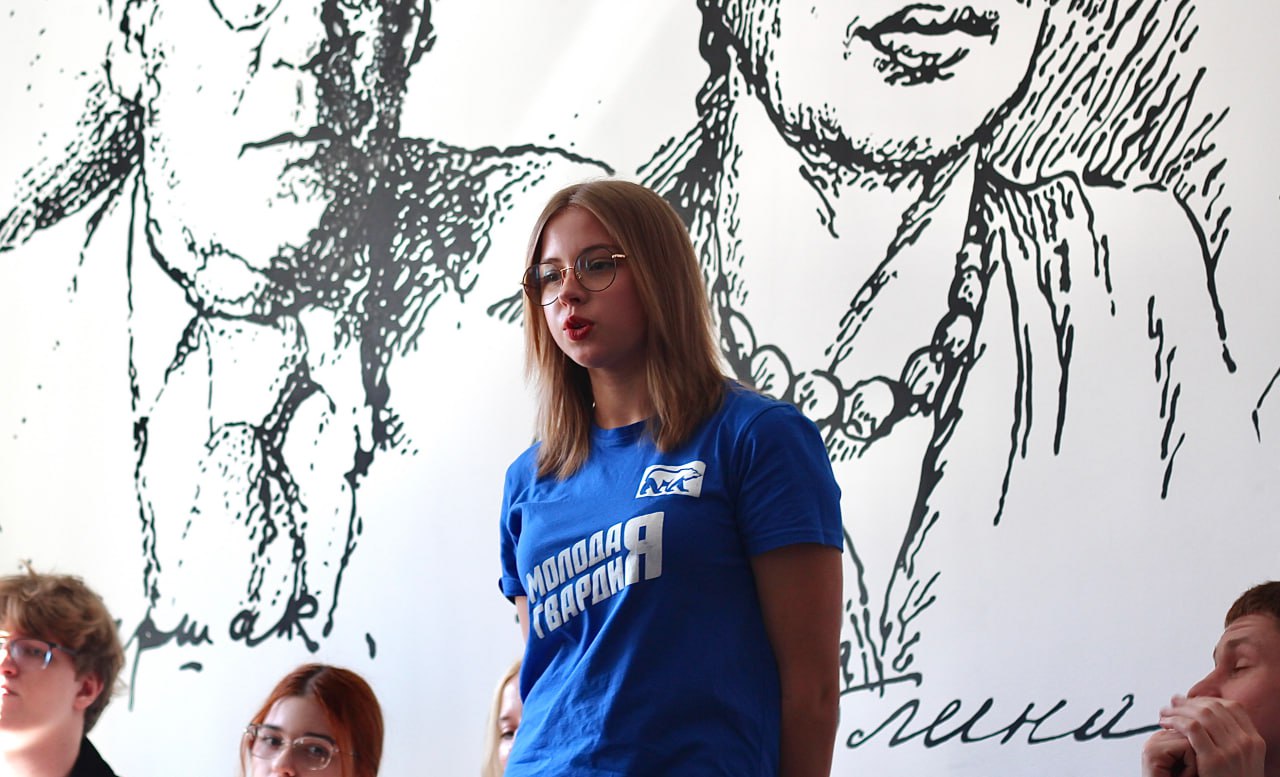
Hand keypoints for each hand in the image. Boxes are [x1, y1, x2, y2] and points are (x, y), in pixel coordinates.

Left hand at [1143, 695, 1265, 776]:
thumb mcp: (1241, 759)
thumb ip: (1231, 740)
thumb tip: (1208, 717)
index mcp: (1254, 740)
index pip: (1232, 707)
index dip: (1208, 700)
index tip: (1191, 701)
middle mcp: (1246, 742)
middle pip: (1214, 708)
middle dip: (1189, 703)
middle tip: (1172, 702)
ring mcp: (1232, 750)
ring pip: (1201, 714)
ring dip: (1178, 710)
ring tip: (1164, 713)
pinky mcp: (1215, 759)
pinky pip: (1192, 728)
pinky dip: (1175, 721)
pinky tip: (1165, 724)